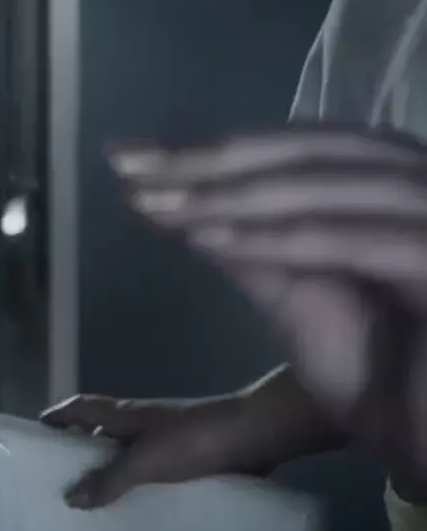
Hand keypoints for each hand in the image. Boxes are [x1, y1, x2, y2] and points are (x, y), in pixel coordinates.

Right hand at [40, 394, 270, 507]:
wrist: (253, 435)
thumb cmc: (192, 438)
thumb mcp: (144, 461)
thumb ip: (109, 480)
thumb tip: (70, 497)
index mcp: (124, 414)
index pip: (80, 407)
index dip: (57, 416)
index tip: (37, 431)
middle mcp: (141, 422)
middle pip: (100, 430)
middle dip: (80, 449)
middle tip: (61, 477)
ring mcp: (167, 437)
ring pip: (128, 451)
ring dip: (112, 468)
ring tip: (96, 498)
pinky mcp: (190, 454)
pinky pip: (155, 468)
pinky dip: (141, 483)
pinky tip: (140, 505)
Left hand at [112, 128, 426, 489]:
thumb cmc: (388, 380)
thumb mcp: (303, 298)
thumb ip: (254, 247)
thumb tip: (177, 202)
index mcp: (401, 187)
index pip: (305, 149)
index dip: (221, 149)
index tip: (137, 158)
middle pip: (315, 154)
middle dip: (214, 160)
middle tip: (130, 166)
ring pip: (328, 190)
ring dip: (231, 196)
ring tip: (154, 203)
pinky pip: (355, 244)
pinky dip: (276, 240)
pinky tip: (207, 240)